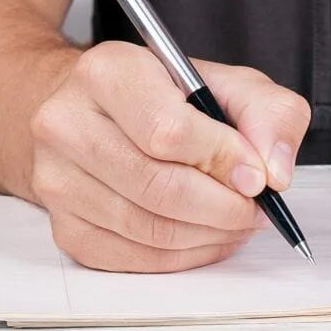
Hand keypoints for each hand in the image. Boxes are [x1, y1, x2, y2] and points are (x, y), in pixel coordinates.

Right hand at [25, 41, 310, 272]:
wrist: (91, 109)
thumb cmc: (160, 95)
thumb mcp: (223, 81)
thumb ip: (266, 113)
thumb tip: (274, 170)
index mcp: (106, 72)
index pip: (167, 130)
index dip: (222, 160)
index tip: (256, 175)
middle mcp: (66, 123)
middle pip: (158, 188)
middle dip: (223, 207)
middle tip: (255, 209)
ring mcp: (56, 179)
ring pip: (148, 230)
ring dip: (208, 235)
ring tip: (235, 221)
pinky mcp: (63, 225)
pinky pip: (132, 259)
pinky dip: (181, 257)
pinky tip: (203, 236)